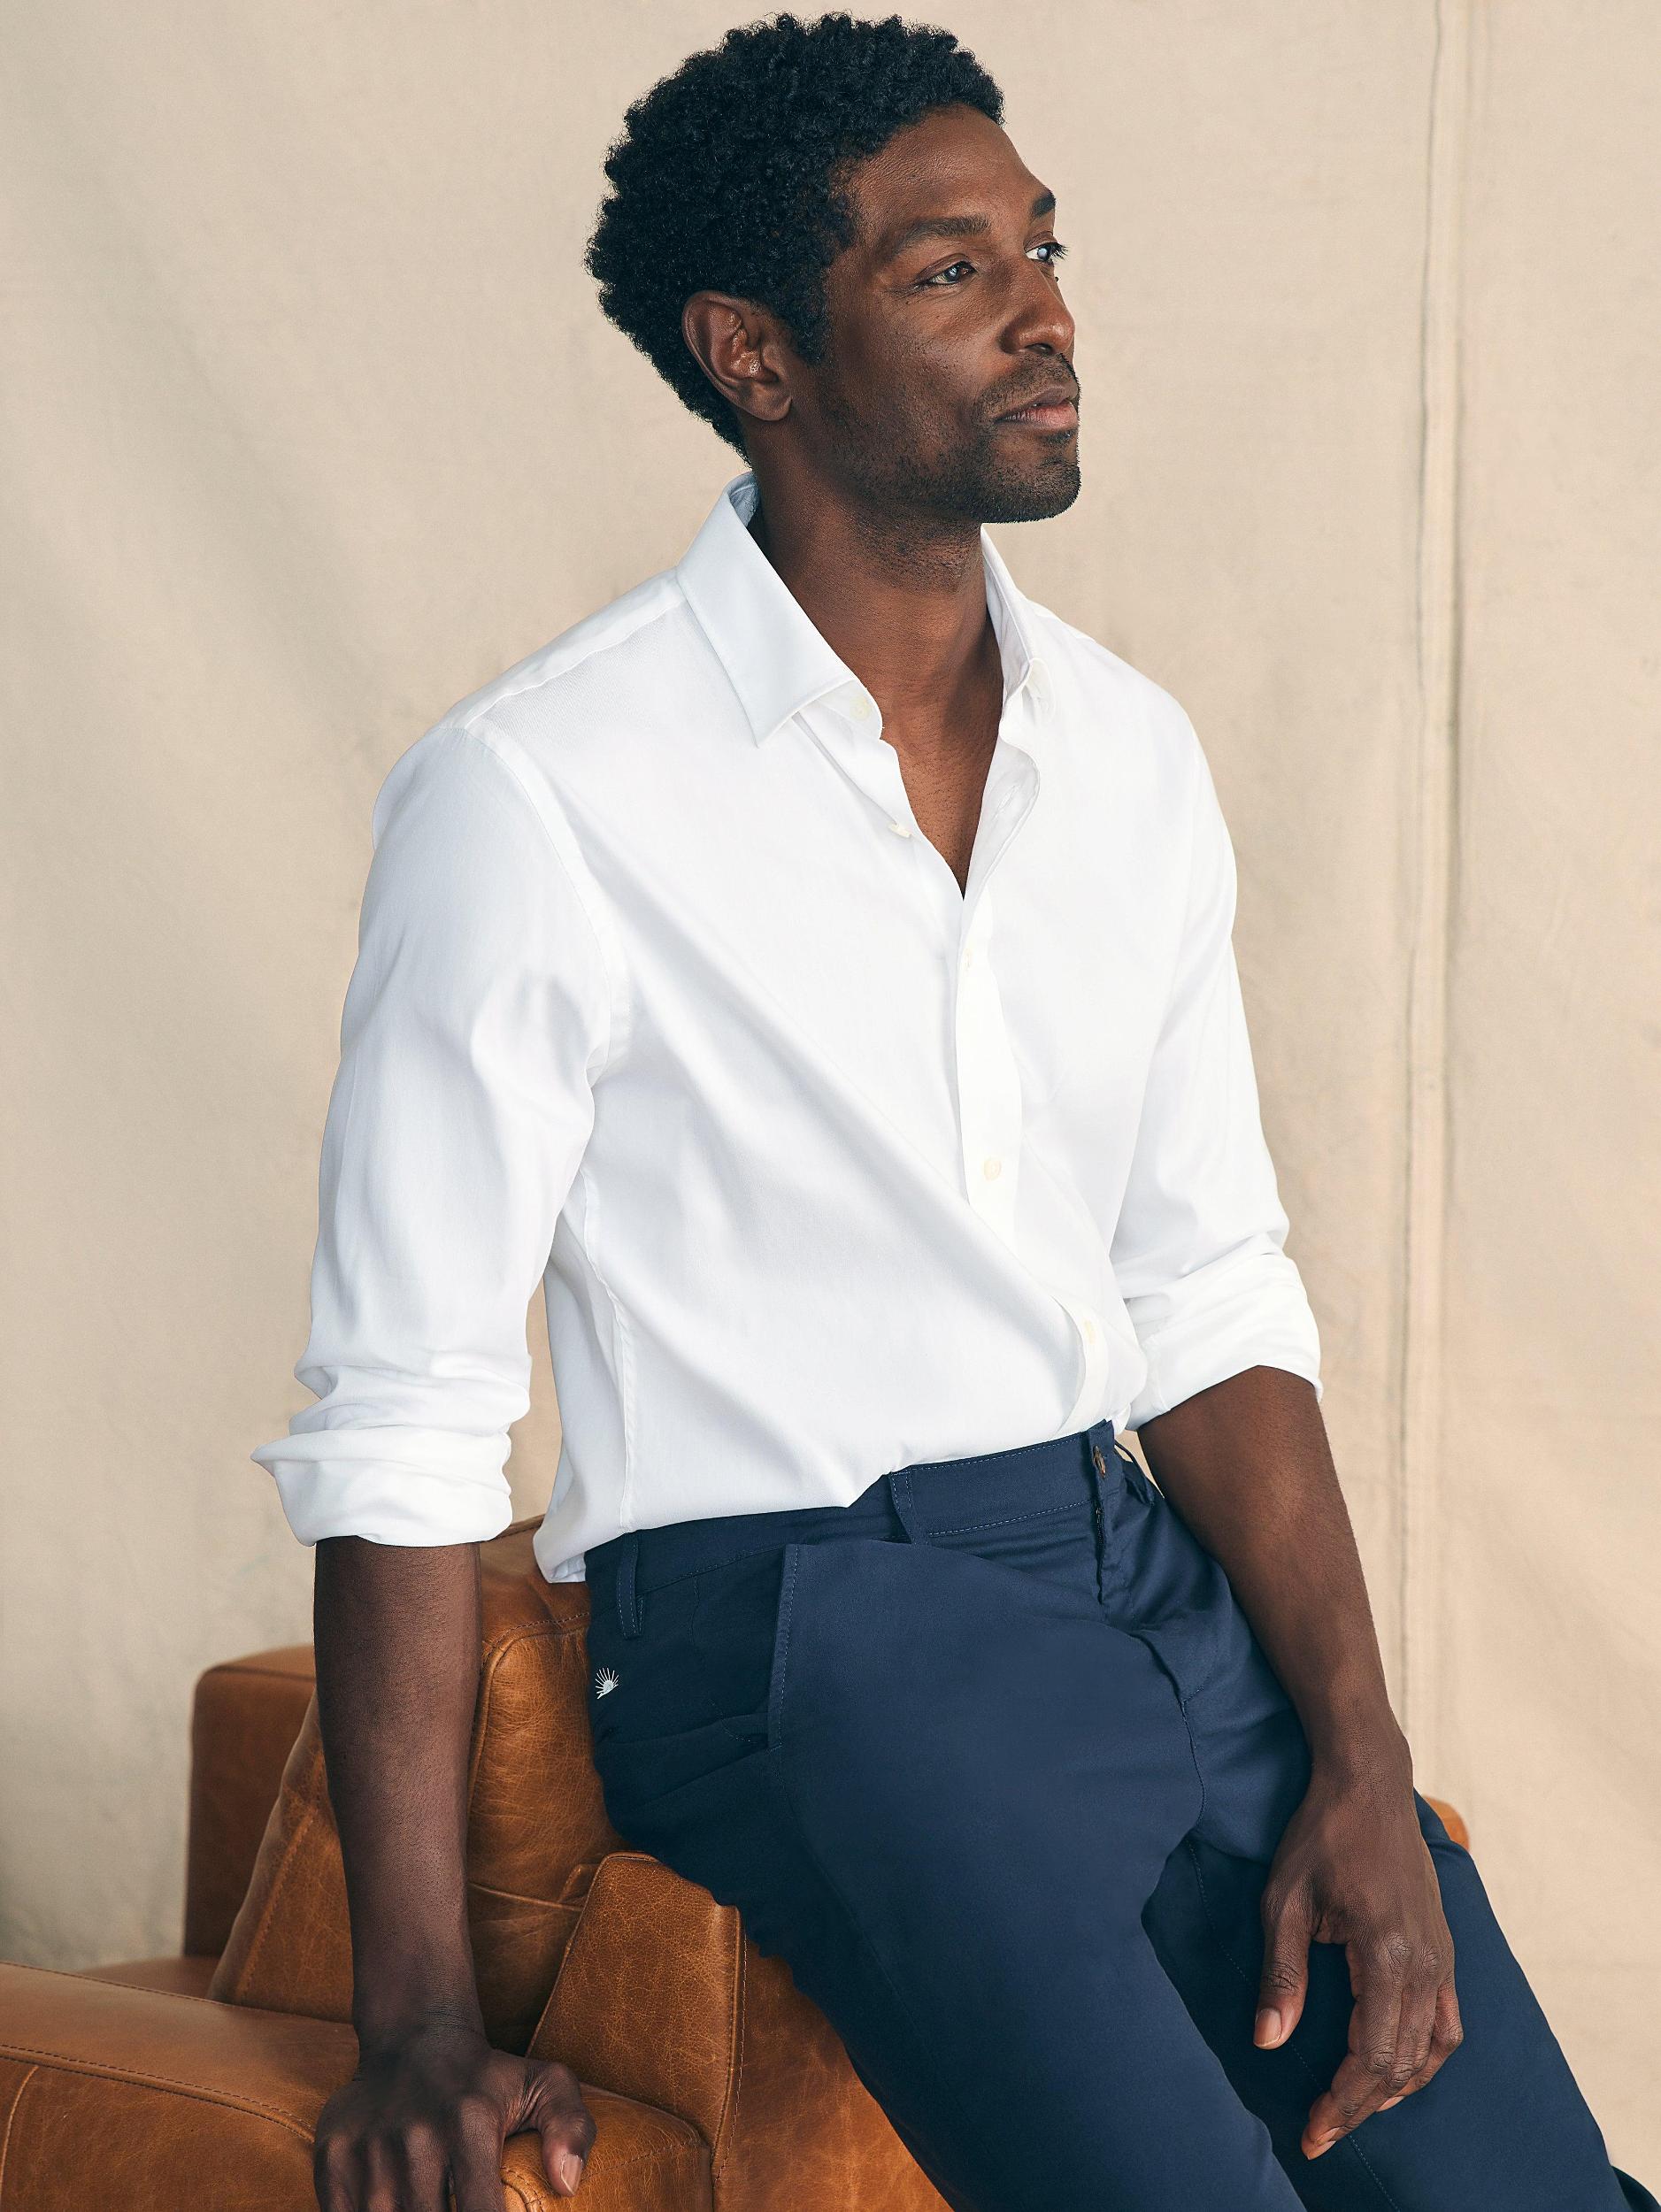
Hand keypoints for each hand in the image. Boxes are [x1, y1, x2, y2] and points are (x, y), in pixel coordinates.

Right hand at [313, 2016, 595, 2209]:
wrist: (414, 2037)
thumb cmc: (487, 2077)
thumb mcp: (544, 2085)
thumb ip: (572, 2127)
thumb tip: (568, 2184)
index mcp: (470, 2123)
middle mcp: (416, 2136)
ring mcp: (369, 2146)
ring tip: (423, 2211)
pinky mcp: (332, 2154)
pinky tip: (390, 2211)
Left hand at [1253, 1766, 1463, 2160]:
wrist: (1369, 1784)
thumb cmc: (1320, 1834)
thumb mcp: (1285, 1898)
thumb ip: (1282, 1972)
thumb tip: (1268, 2041)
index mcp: (1386, 1951)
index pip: (1371, 2053)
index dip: (1343, 2101)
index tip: (1312, 2130)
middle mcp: (1426, 1962)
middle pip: (1400, 2062)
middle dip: (1360, 2105)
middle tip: (1320, 2133)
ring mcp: (1443, 1956)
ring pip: (1429, 2050)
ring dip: (1393, 2089)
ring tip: (1353, 2111)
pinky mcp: (1444, 1948)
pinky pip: (1448, 2023)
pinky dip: (1426, 2059)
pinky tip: (1398, 2074)